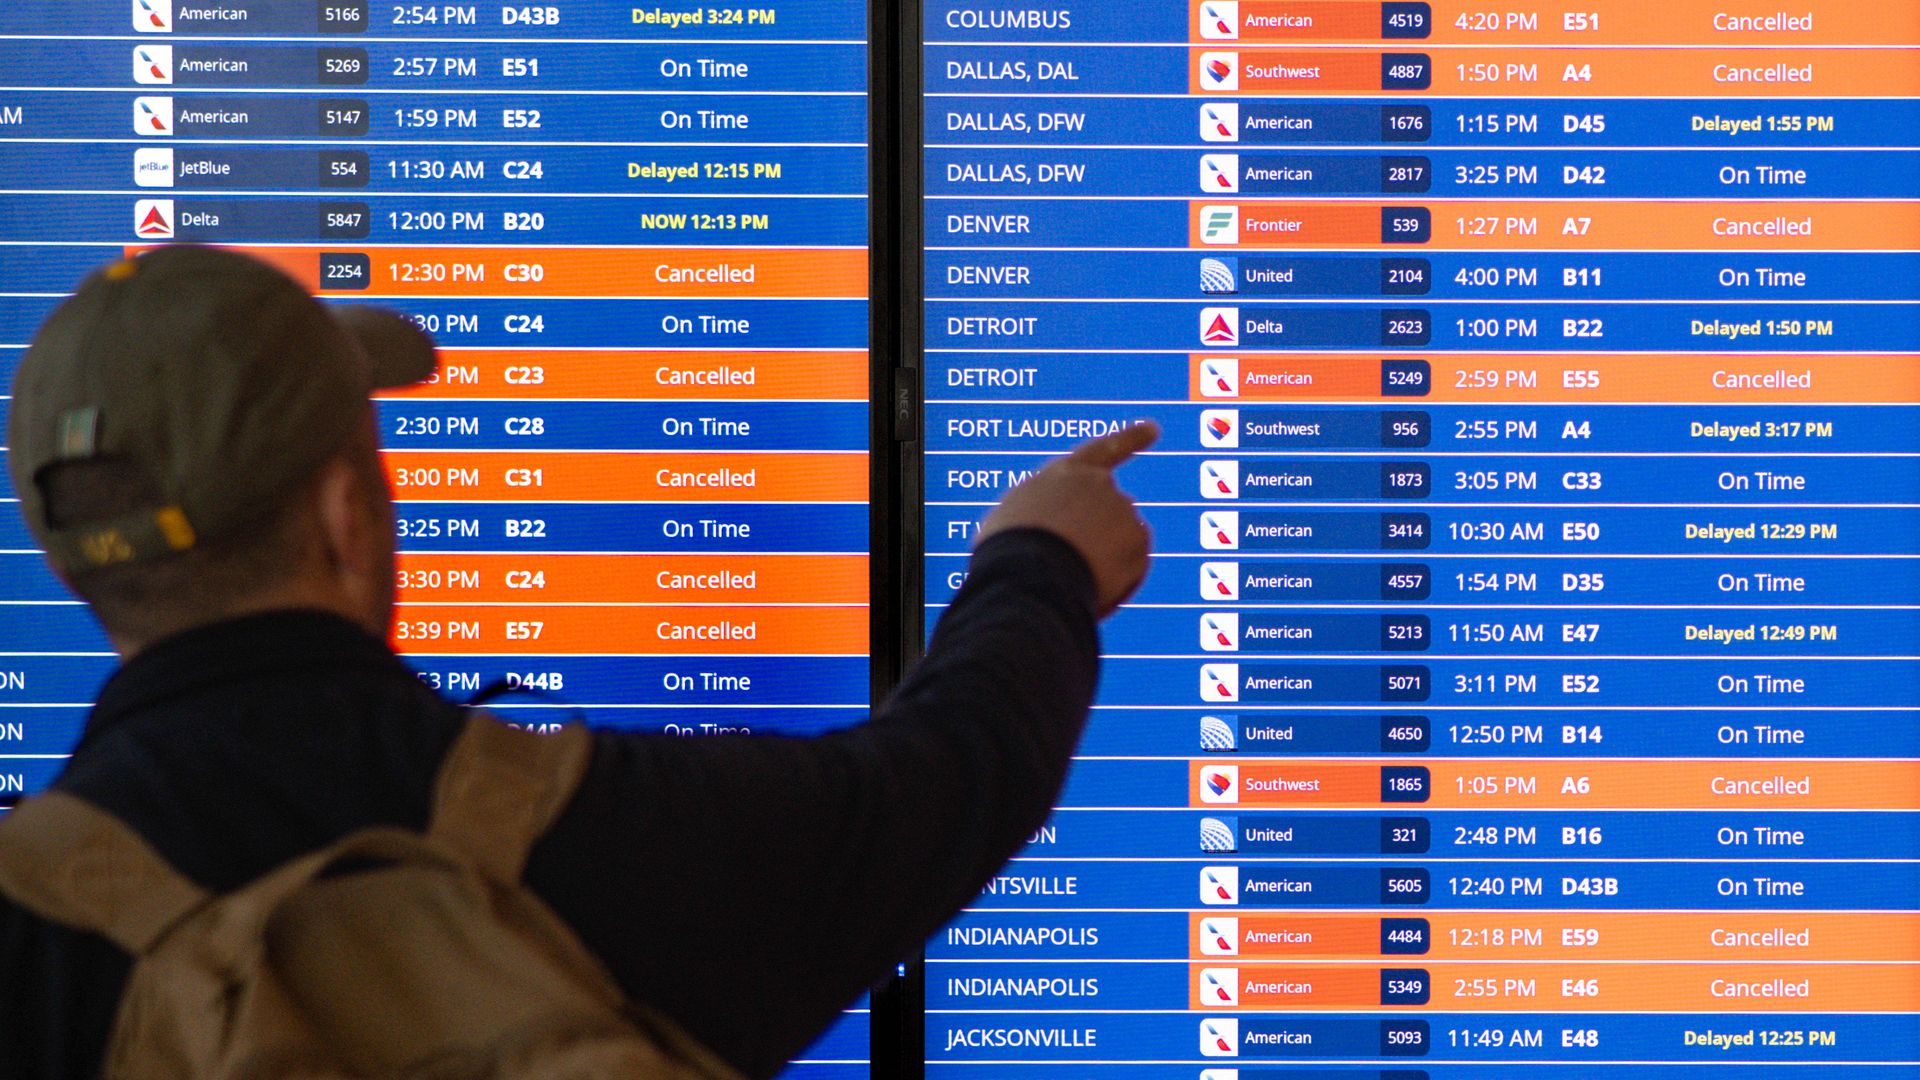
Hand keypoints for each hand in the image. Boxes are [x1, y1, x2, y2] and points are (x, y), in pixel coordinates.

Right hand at [975, 421, 1158, 616]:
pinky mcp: (1138, 541)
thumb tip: (1061, 535)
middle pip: (1110, 512)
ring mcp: (1122, 511)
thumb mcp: (1015, 520)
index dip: (1130, 439)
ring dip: (1104, 561)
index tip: (1153, 429)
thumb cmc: (1009, 548)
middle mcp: (1100, 485)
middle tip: (1073, 562)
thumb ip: (1047, 515)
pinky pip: (1131, 568)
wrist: (1028, 573)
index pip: (1104, 450)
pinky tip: (1090, 589)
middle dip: (1101, 535)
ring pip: (1120, 543)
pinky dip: (1117, 581)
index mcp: (1065, 473)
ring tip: (1070, 577)